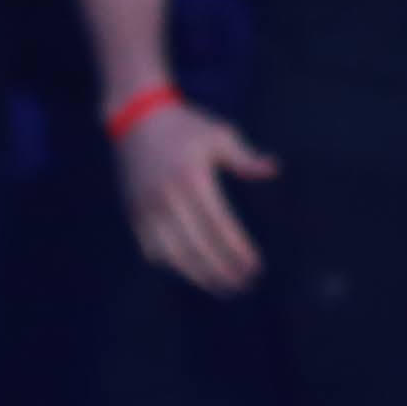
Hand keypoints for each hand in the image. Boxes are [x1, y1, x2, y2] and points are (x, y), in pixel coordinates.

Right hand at [119, 103, 280, 295]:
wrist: (135, 118)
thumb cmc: (187, 127)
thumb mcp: (219, 134)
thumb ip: (245, 157)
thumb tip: (273, 170)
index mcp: (192, 178)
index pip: (218, 225)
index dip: (236, 250)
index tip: (255, 267)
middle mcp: (167, 197)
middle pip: (196, 246)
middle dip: (221, 271)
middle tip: (243, 286)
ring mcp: (146, 207)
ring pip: (171, 254)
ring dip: (197, 275)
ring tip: (221, 288)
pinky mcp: (133, 212)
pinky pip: (150, 248)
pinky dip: (171, 265)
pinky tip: (192, 273)